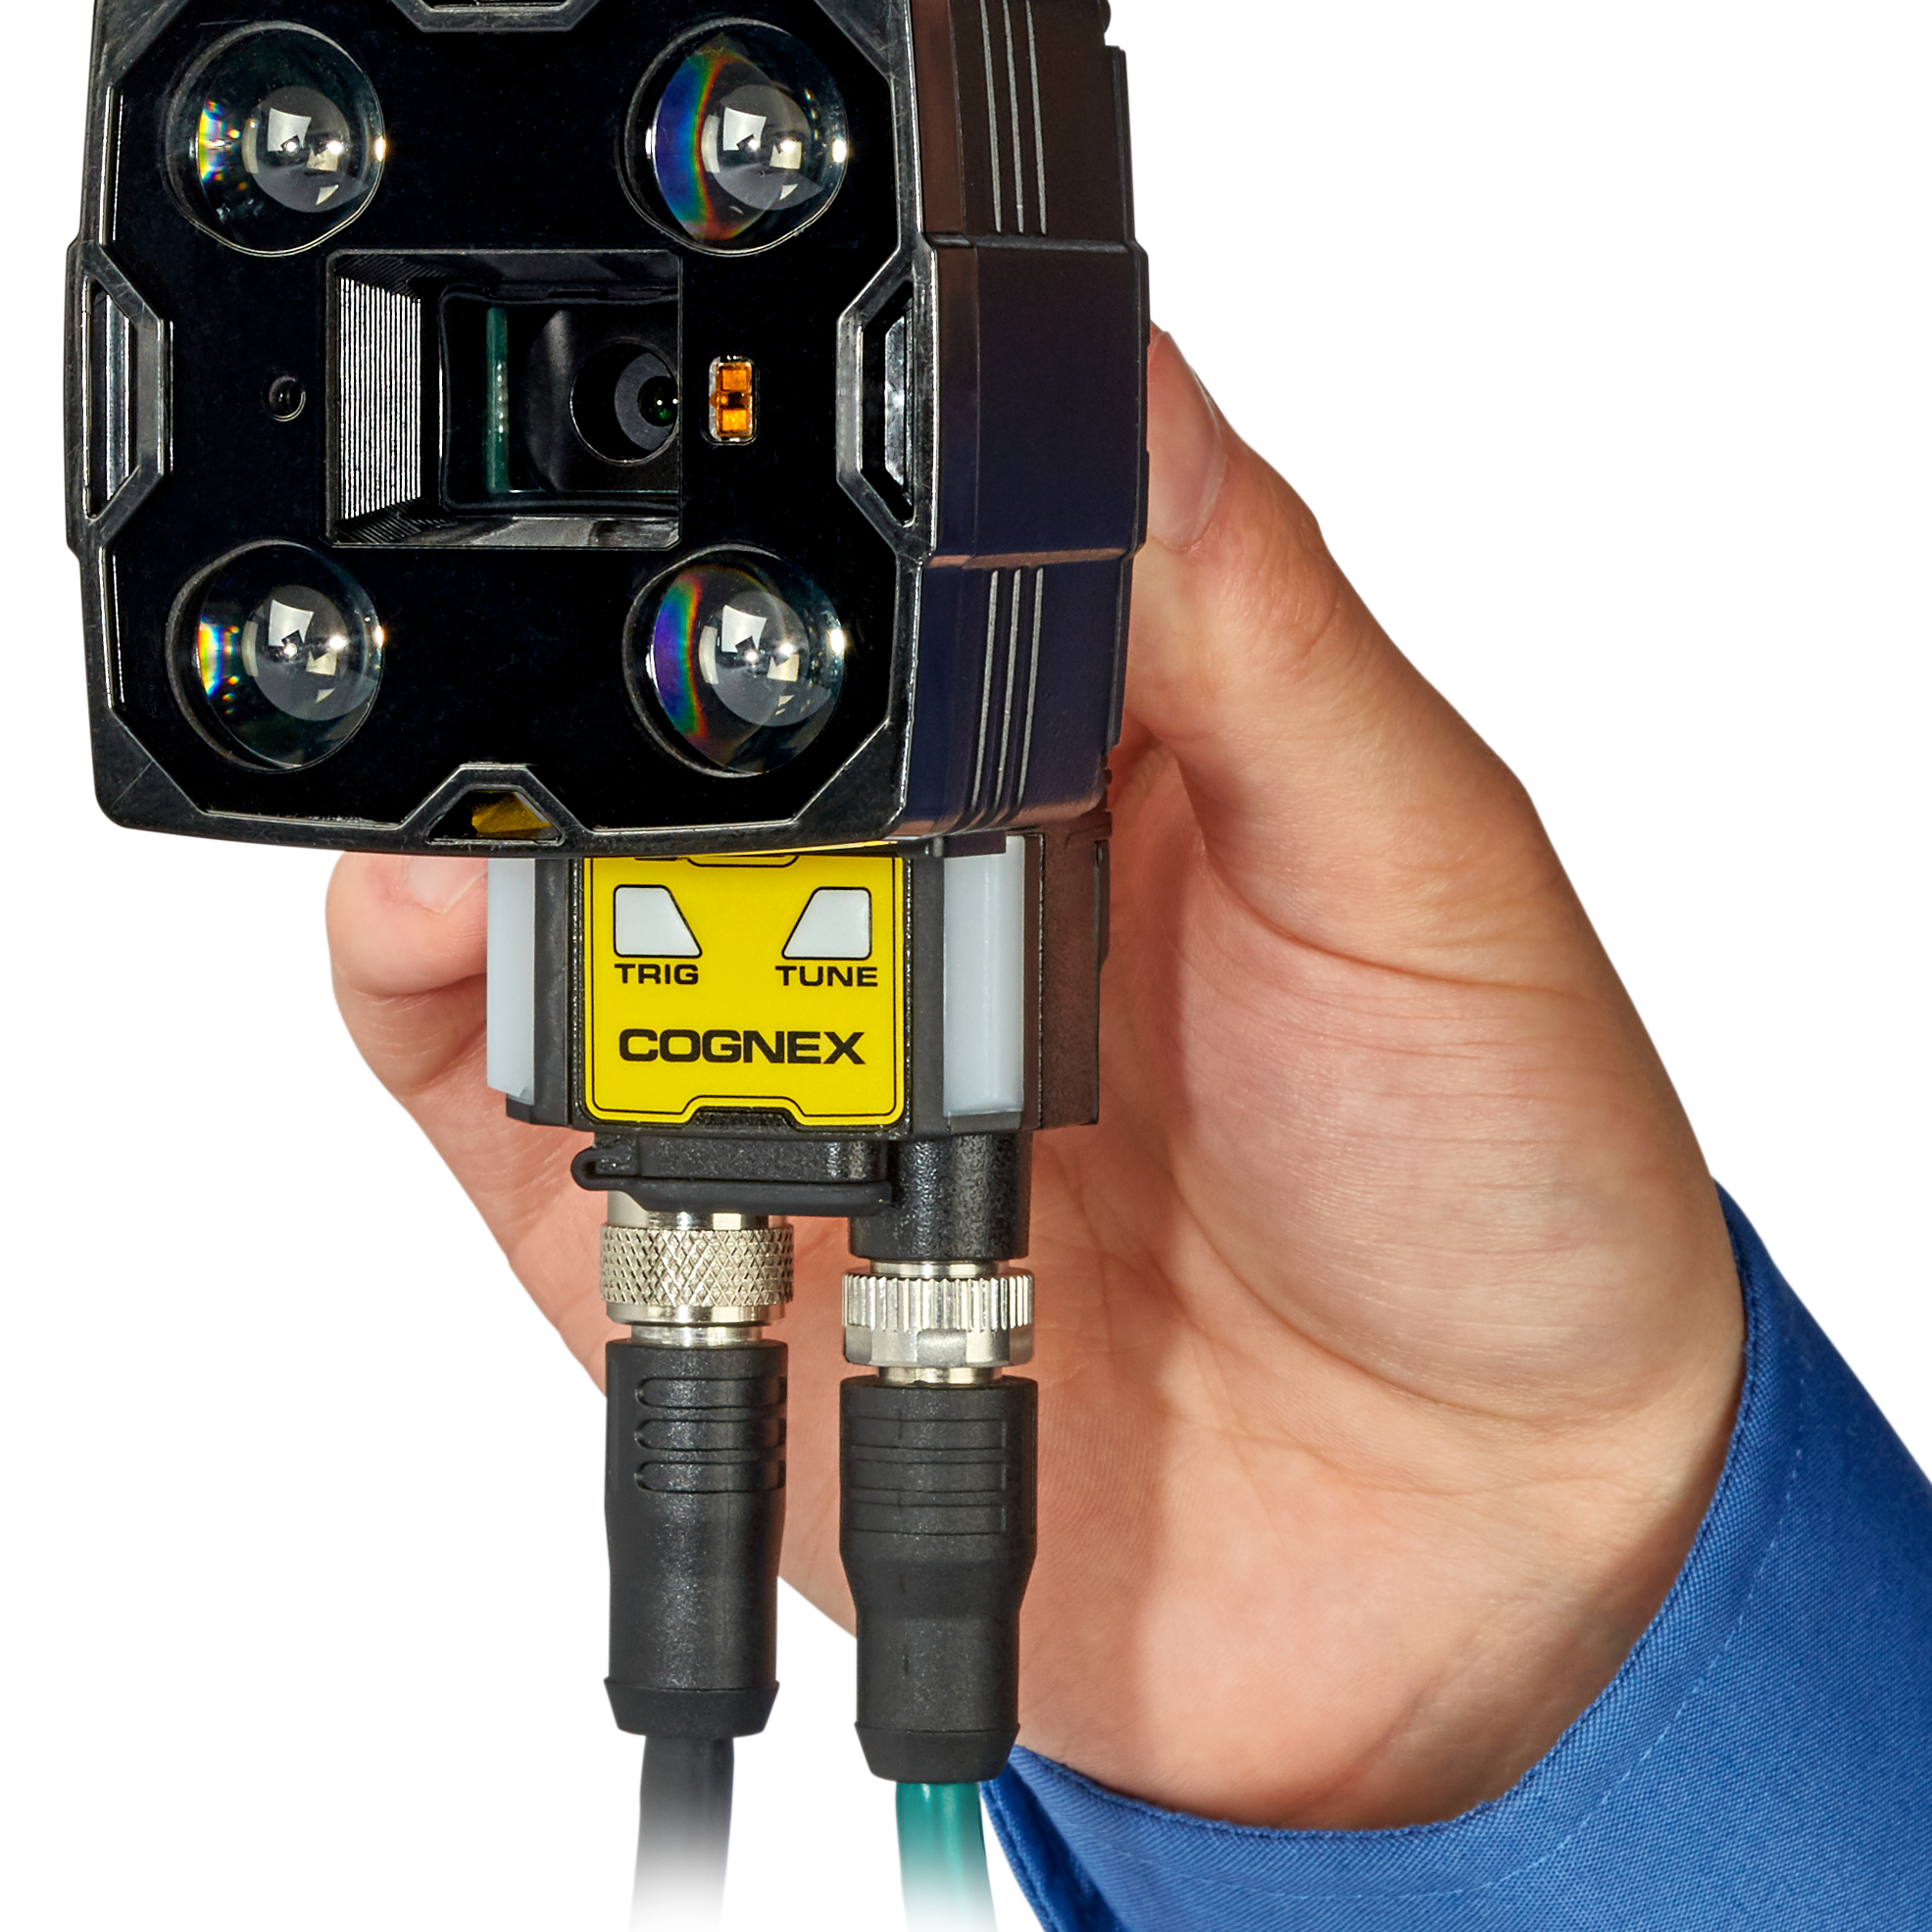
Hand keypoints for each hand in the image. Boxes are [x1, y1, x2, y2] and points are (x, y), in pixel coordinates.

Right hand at [326, 329, 1741, 1831]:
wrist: (1466, 1559)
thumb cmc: (1504, 1189)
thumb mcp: (1429, 864)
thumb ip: (1258, 633)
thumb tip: (1105, 373)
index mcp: (1099, 741)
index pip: (883, 541)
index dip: (803, 471)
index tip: (763, 424)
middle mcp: (926, 878)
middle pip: (684, 697)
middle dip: (637, 663)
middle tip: (690, 690)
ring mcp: (801, 1050)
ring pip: (552, 868)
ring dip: (516, 812)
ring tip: (587, 834)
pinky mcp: (700, 1226)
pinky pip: (493, 1082)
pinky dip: (427, 982)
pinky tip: (460, 925)